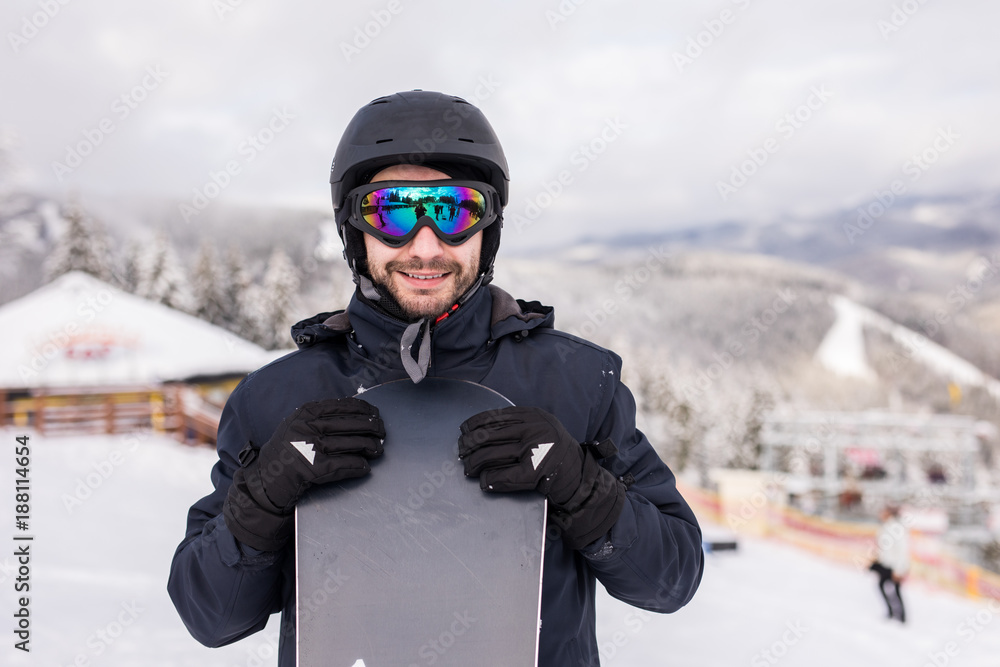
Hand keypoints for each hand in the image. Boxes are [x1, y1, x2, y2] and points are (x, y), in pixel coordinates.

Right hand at [224, 397, 384, 550]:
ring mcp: (309, 448)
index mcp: (305, 413)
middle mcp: (307, 427)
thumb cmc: (285, 453)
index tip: (375, 413)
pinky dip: (357, 466)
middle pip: (350, 423)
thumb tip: (357, 413)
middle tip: (382, 432)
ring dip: (369, 447)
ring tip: (378, 449)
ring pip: (350, 443)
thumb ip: (320, 418)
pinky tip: (365, 467)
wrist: (264, 482)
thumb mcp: (297, 426)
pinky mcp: (312, 469)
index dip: (363, 409)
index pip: (342, 405)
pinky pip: (343, 465)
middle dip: (371, 427)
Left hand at [458, 406, 624, 548]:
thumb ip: (518, 424)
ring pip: (491, 455)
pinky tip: (484, 482)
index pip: (495, 416)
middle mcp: (535, 428)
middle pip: (488, 435)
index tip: (464, 431)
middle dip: (469, 445)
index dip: (474, 423)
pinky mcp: (535, 471)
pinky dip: (490, 480)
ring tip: (468, 469)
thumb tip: (478, 429)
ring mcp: (536, 449)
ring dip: (474, 464)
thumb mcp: (540, 429)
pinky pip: (503, 475)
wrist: (580, 478)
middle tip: (461, 453)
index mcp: (534, 415)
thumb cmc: (554, 454)